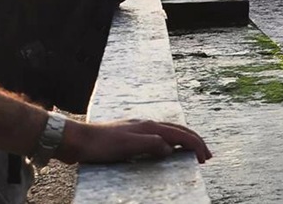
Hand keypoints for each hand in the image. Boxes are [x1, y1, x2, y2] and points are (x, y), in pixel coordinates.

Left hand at [57, 117, 210, 163]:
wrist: (75, 140)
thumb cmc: (100, 144)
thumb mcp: (128, 146)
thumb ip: (152, 144)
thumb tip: (171, 149)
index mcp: (150, 126)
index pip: (181, 135)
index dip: (196, 145)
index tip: (206, 158)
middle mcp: (147, 125)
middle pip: (179, 131)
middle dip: (195, 142)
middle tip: (206, 156)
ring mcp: (138, 129)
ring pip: (169, 132)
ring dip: (184, 142)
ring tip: (191, 152)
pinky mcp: (129, 136)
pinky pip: (158, 137)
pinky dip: (170, 143)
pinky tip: (164, 150)